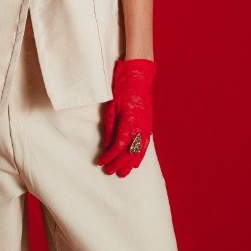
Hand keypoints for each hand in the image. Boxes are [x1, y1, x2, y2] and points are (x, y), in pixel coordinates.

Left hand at [96, 58, 155, 176]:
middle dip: (119, 164)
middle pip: (129, 152)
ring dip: (130, 163)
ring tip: (123, 173)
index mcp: (129, 122)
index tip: (101, 162)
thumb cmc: (123, 89)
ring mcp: (146, 127)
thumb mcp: (111, 107)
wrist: (139, 77)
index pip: (119, 146)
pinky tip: (136, 162)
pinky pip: (145, 145)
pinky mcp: (149, 125)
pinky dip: (140, 155)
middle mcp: (140, 127)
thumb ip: (110, 127)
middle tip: (109, 172)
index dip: (110, 157)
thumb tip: (107, 145)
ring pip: (139, 151)